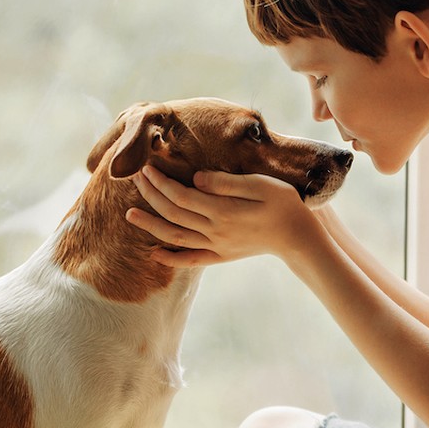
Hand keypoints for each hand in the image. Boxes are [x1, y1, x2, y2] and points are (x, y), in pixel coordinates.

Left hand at [125, 165, 320, 267]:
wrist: (299, 237)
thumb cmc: (284, 204)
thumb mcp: (260, 185)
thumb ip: (227, 183)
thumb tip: (196, 178)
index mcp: (222, 211)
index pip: (181, 195)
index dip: (160, 182)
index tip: (146, 168)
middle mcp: (215, 231)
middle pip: (173, 213)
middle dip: (151, 195)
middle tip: (135, 178)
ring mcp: (217, 246)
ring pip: (175, 237)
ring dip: (151, 225)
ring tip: (129, 215)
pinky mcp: (221, 256)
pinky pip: (190, 260)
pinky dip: (170, 258)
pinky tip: (154, 253)